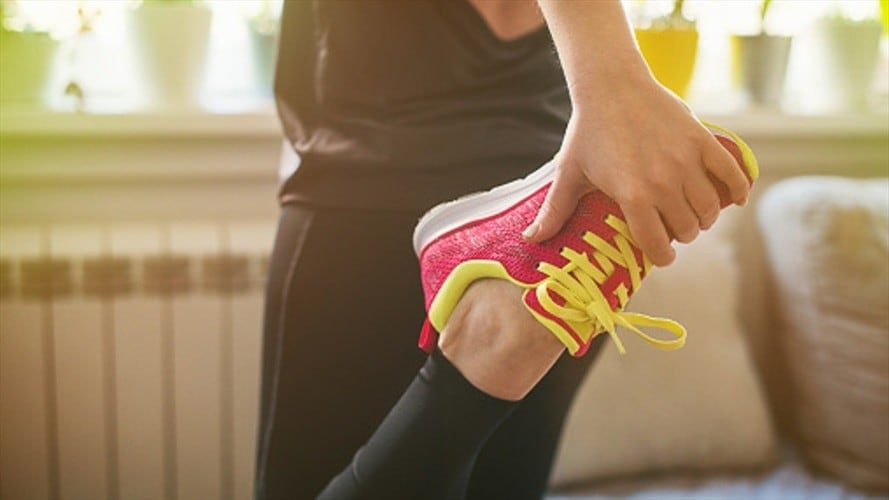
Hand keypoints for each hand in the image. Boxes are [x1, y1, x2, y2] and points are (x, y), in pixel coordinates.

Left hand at [522, 77, 749, 266]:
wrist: (612, 86)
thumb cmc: (587, 132)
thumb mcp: (569, 173)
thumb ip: (554, 211)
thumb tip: (531, 240)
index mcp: (633, 196)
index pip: (657, 245)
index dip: (661, 256)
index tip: (660, 253)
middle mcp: (664, 182)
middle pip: (687, 229)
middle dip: (681, 235)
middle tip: (672, 228)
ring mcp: (687, 161)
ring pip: (710, 209)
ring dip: (704, 218)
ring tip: (693, 214)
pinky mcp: (703, 141)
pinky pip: (732, 174)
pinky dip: (738, 190)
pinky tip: (734, 199)